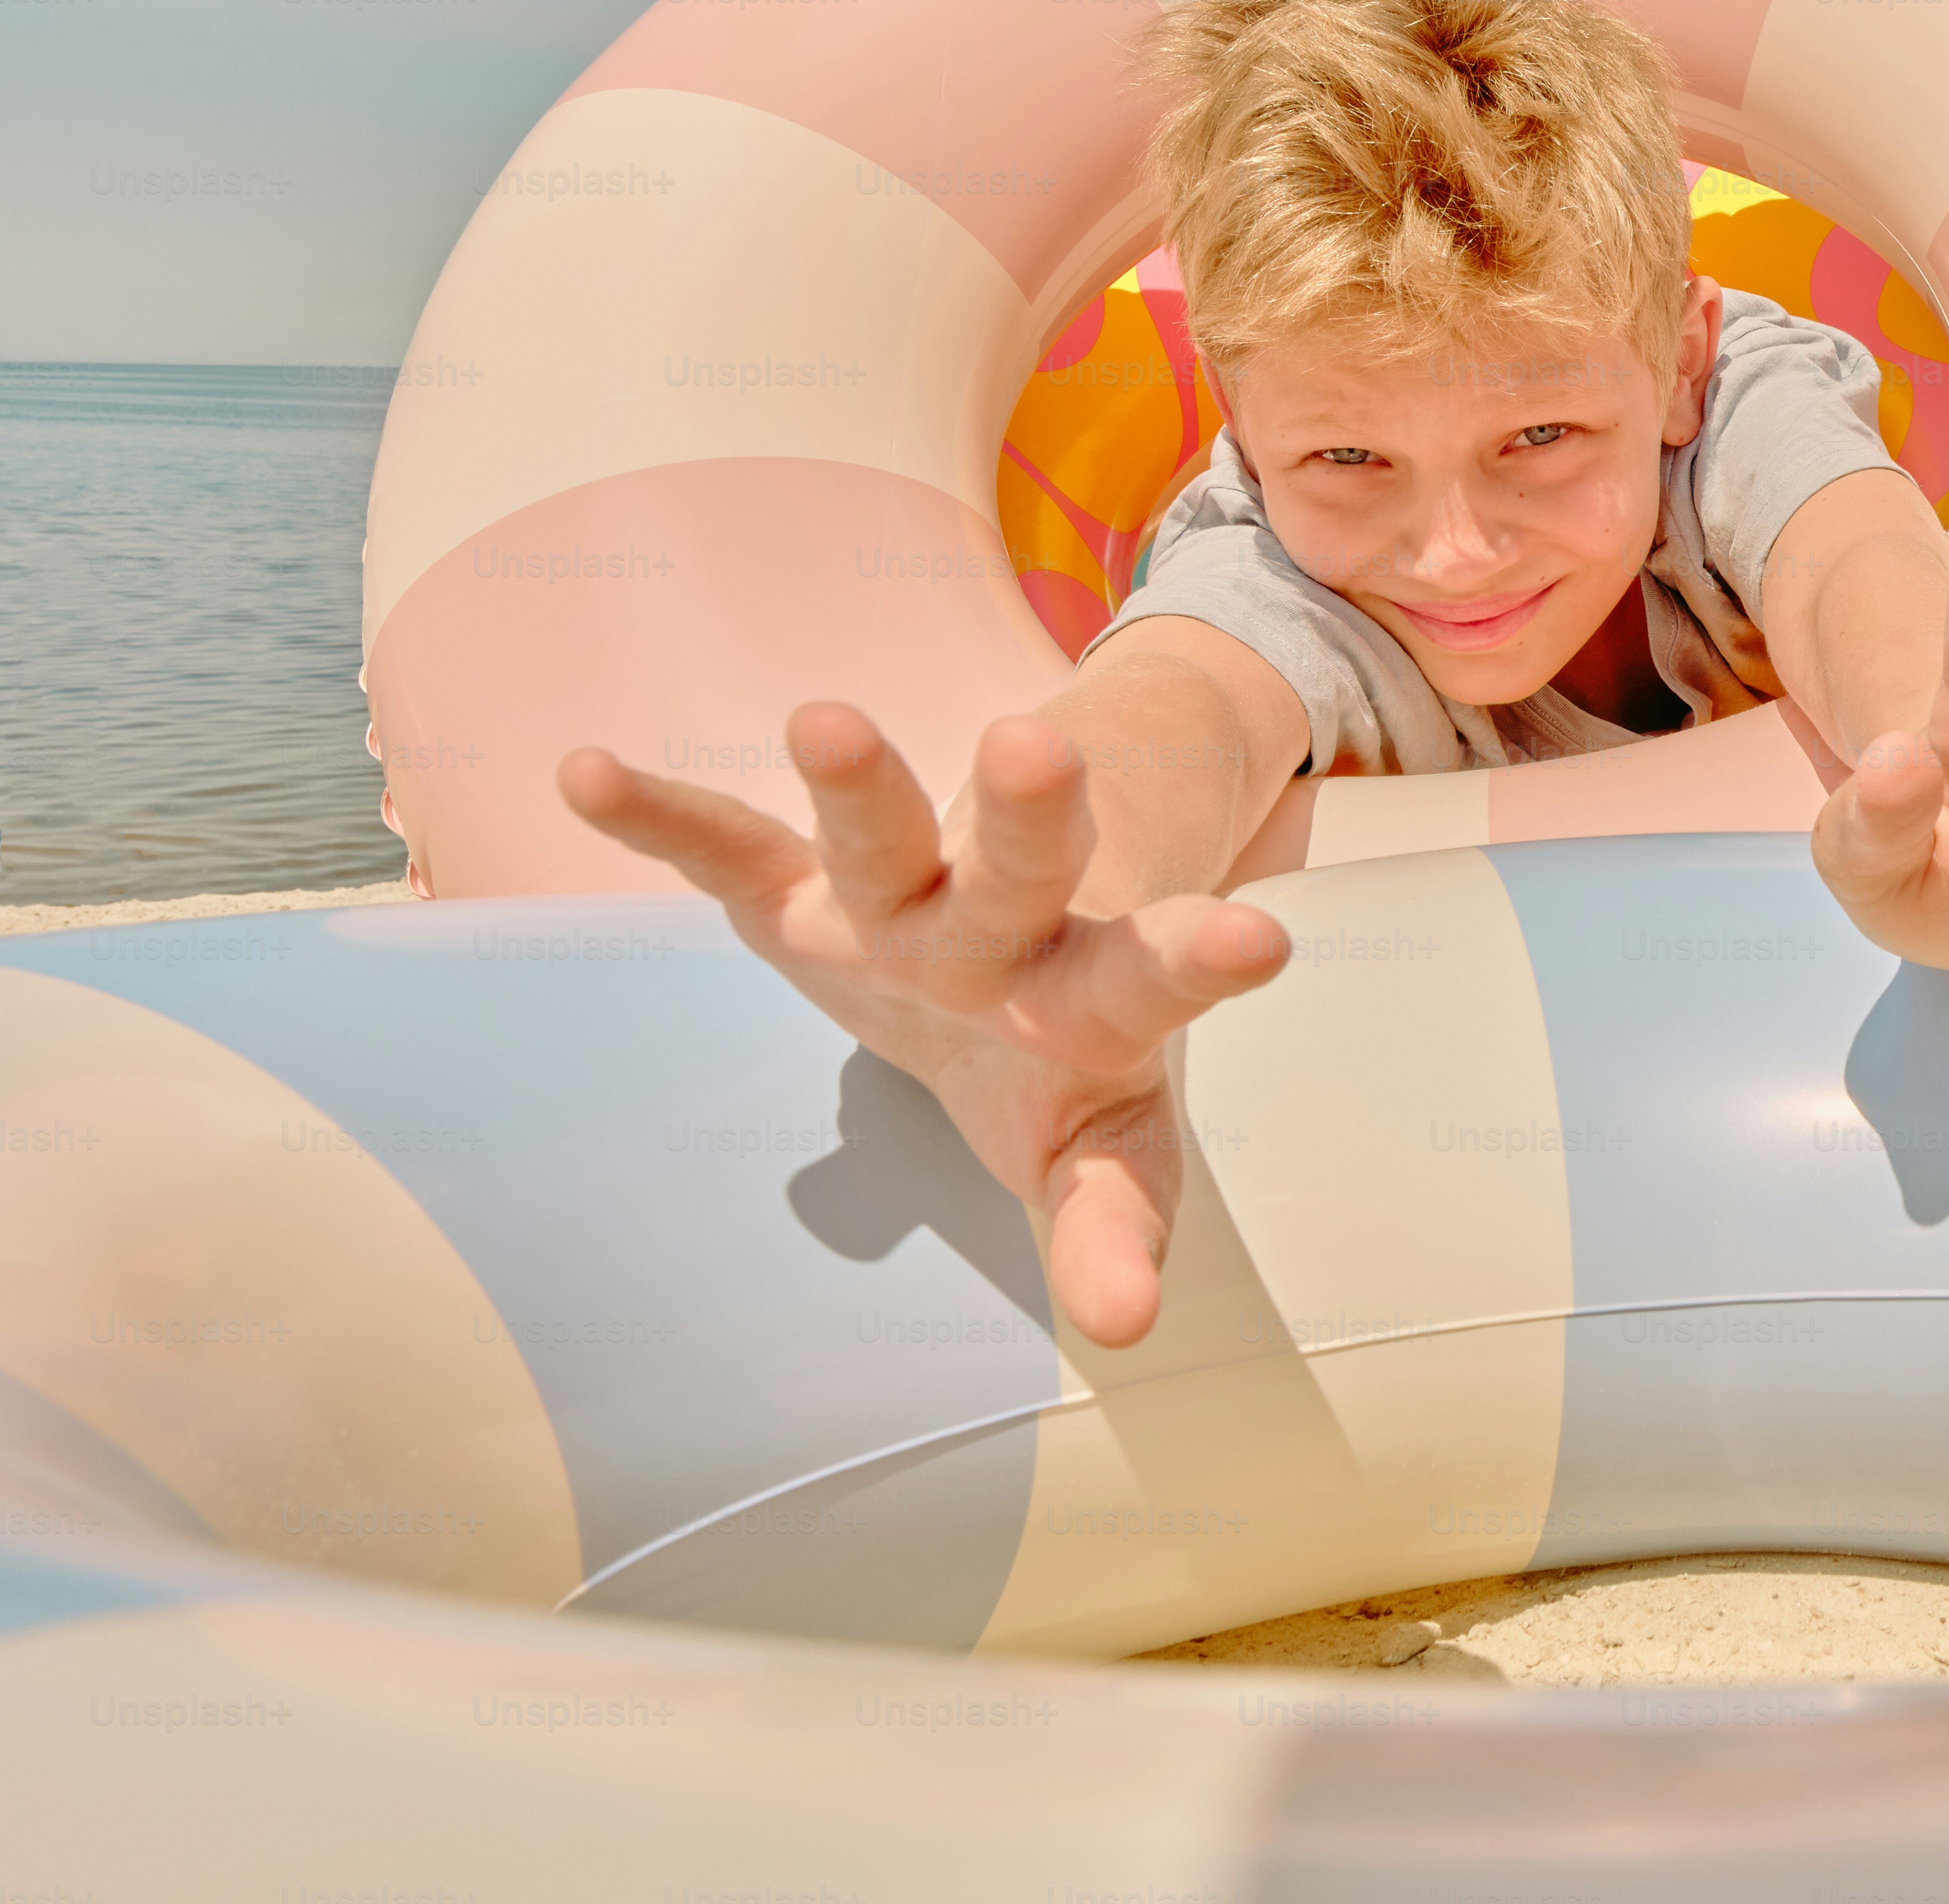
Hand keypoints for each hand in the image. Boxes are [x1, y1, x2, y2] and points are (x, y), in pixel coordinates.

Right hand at [556, 703, 1287, 1347]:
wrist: (1013, 951)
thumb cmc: (1061, 1062)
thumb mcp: (1099, 1146)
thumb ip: (1111, 1225)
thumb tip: (1126, 1326)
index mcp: (1097, 996)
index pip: (1157, 983)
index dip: (1202, 961)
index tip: (1258, 936)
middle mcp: (1005, 931)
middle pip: (1024, 870)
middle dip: (1030, 817)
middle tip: (1035, 749)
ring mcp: (903, 900)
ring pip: (886, 834)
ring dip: (856, 784)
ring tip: (821, 724)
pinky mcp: (804, 894)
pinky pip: (730, 851)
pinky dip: (661, 821)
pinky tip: (587, 776)